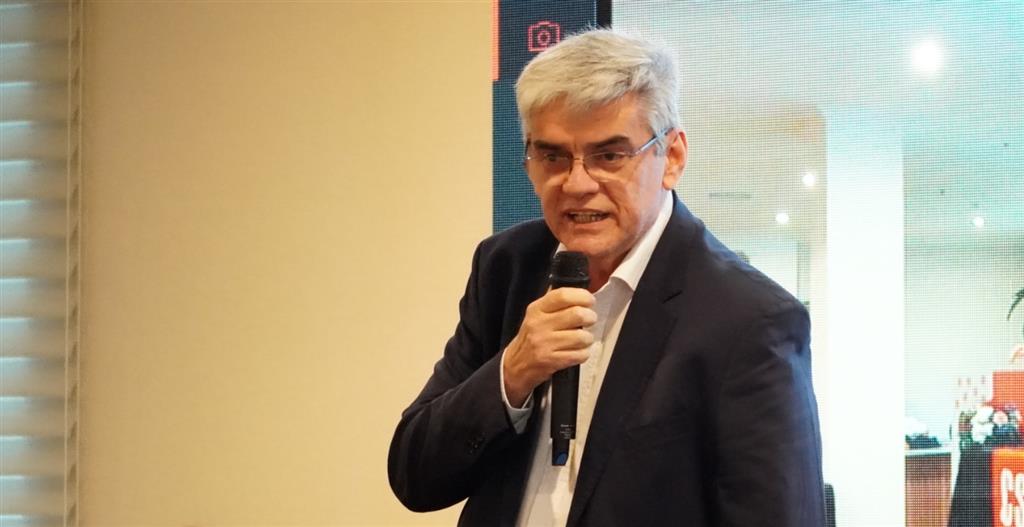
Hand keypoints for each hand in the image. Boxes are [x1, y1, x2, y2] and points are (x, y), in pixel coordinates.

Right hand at [503, 287, 596, 406]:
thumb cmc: (532, 337)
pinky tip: (577, 351)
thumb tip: (582, 294)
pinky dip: (583, 353)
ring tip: (582, 339)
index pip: (562, 295)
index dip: (582, 296)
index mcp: (537, 309)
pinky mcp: (551, 361)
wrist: (516, 364)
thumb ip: (556, 303)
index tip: (589, 301)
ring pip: (582, 336)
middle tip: (590, 319)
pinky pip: (580, 355)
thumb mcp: (537, 314)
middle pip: (577, 314)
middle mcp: (539, 324)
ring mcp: (545, 343)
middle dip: (590, 317)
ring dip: (587, 338)